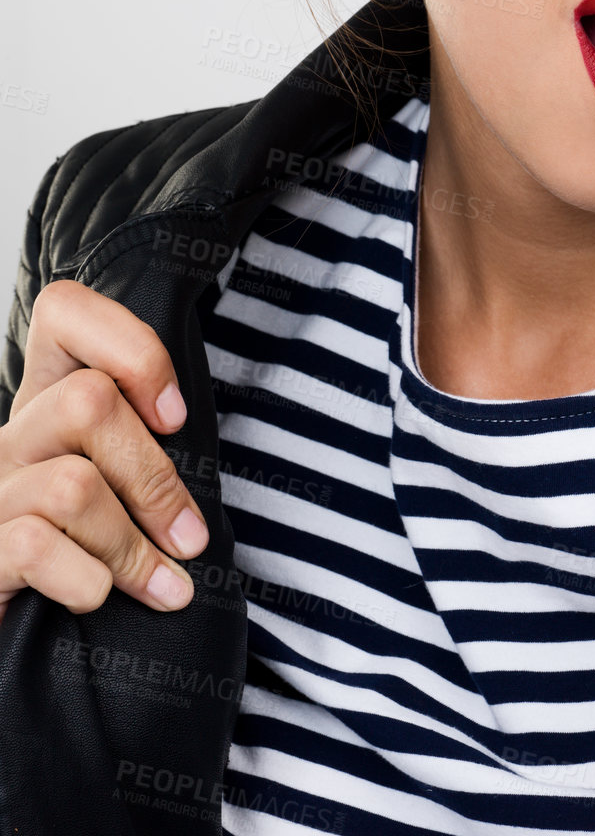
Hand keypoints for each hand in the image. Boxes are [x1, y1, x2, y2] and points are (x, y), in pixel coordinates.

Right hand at [0, 280, 210, 624]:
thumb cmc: (87, 561)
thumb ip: (148, 454)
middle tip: (189, 538)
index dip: (131, 346)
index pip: (64, 310)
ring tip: (162, 585)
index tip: (173, 417)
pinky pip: (35, 545)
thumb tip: (202, 456)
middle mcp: (7, 439)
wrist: (21, 657)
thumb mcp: (124, 493)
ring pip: (72, 484)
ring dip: (132, 546)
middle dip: (154, 477)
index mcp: (46, 405)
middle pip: (89, 401)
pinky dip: (87, 581)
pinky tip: (94, 601)